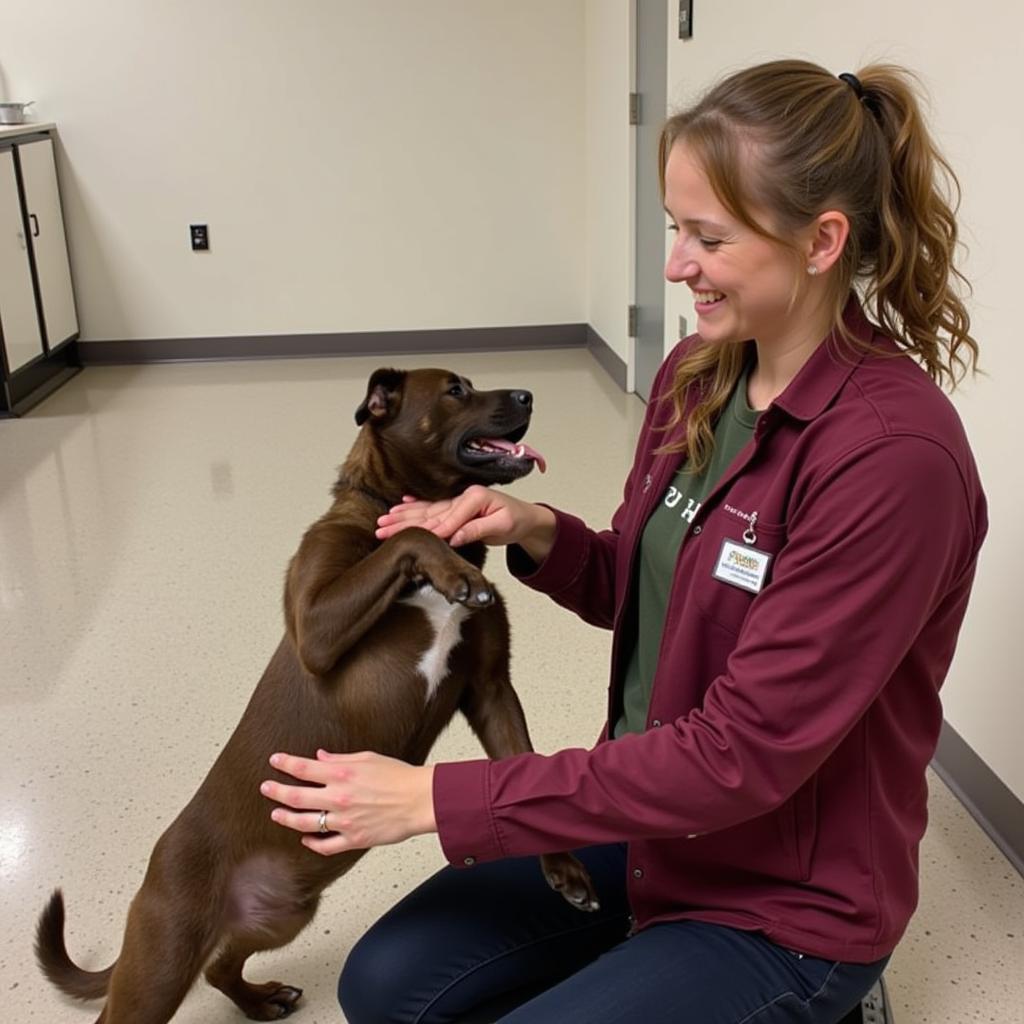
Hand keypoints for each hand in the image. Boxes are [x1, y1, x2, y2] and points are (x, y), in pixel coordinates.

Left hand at [261, 750, 435, 855]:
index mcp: (342, 774)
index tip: (275, 760)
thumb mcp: (368, 758)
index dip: (286, 763)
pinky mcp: (354, 839)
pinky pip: (326, 845)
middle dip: (276, 791)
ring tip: (276, 814)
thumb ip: (340, 759)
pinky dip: (312, 843)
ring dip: (287, 818)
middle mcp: (339, 798)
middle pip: (296, 796)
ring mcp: (344, 821)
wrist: (420, 800)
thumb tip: (320, 758)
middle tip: (265, 788)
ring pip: (305, 823)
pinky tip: (305, 838)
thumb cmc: (399, 776)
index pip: (304, 768)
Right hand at [375, 485, 555, 561]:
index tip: (415, 540)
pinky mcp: (456, 506)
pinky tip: (402, 504)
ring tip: (384, 519)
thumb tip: (454, 538)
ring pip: (426, 510)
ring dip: (404, 514)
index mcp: (475, 498)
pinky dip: (415, 505)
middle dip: (405, 521)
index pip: (449, 518)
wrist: (525, 517)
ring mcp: (457, 500)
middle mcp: (463, 496)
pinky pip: (432, 506)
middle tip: (382, 527)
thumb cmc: (516, 520)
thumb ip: (477, 530)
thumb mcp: (502, 526)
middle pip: (430, 512)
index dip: (432, 530)